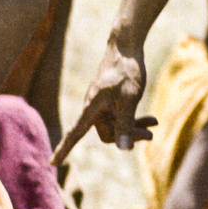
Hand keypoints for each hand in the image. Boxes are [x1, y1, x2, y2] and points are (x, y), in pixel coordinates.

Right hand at [51, 39, 156, 164]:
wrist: (126, 45)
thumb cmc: (126, 70)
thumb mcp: (129, 98)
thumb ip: (125, 123)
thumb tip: (123, 148)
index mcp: (91, 108)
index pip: (74, 134)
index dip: (64, 149)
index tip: (53, 163)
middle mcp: (94, 108)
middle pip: (108, 133)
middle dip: (127, 135)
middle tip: (150, 135)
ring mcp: (103, 104)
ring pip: (117, 125)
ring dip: (134, 127)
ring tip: (154, 124)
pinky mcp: (112, 99)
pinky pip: (121, 115)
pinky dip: (134, 118)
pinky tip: (151, 119)